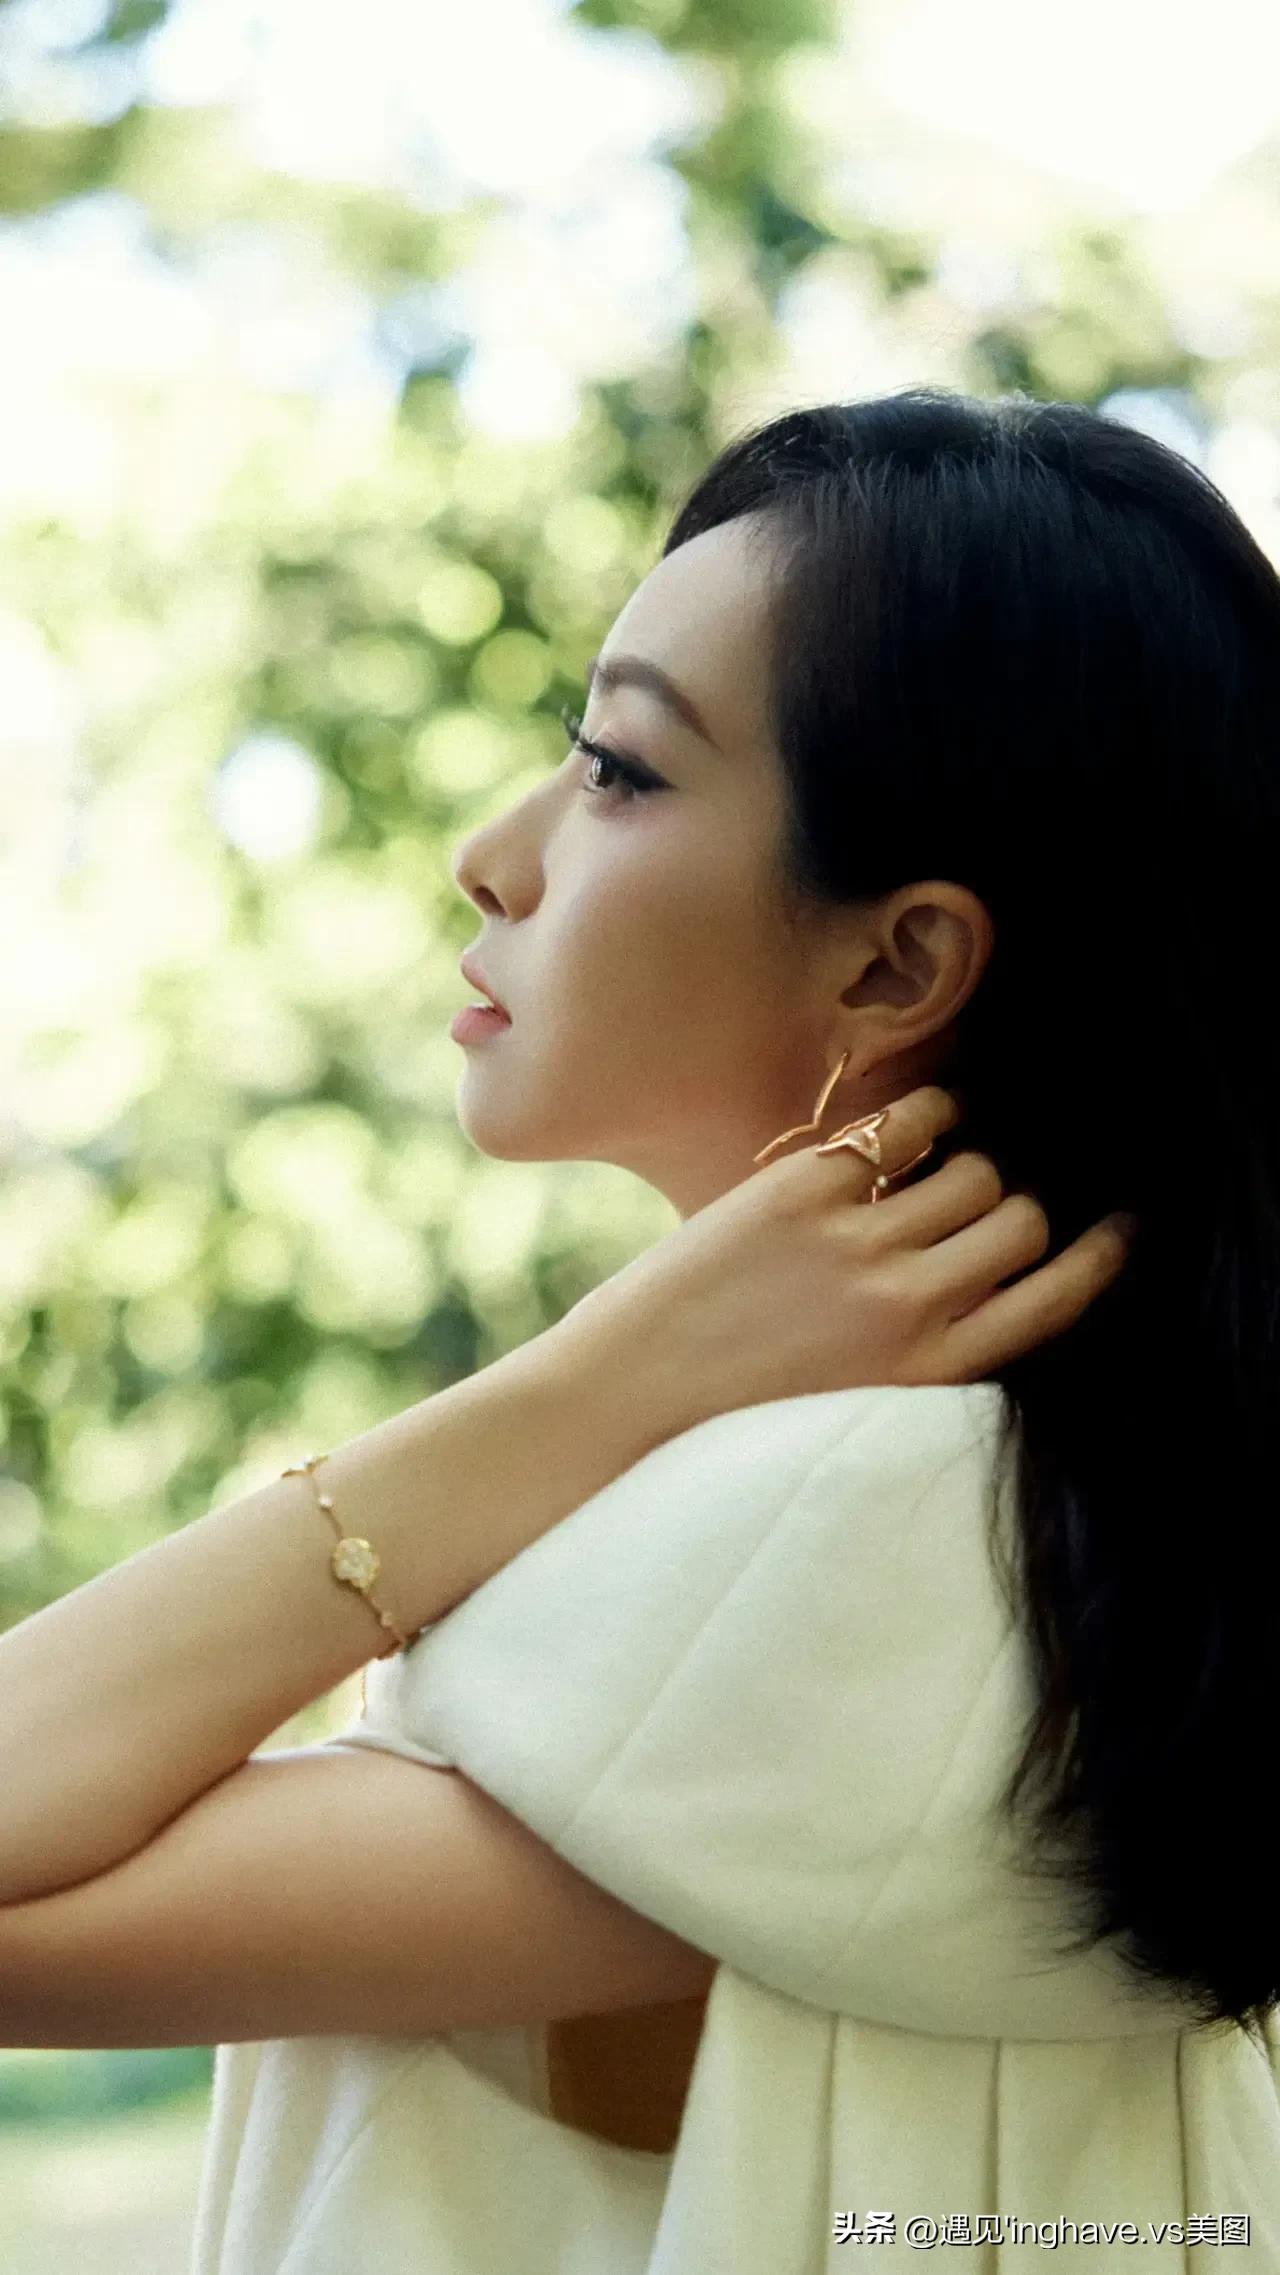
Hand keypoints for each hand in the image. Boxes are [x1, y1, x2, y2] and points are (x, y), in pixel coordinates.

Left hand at [553, 1086, 1135, 1436]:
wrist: (635, 1395)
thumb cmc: (746, 1401)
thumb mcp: (862, 1395)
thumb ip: (928, 1339)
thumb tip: (988, 1260)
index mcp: (929, 1371)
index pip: (1055, 1300)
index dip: (1099, 1257)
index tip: (1118, 1228)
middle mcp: (909, 1307)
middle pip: (1023, 1221)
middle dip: (1019, 1207)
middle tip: (993, 1202)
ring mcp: (860, 1245)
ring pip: (973, 1171)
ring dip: (968, 1166)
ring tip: (944, 1168)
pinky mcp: (808, 1192)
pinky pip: (904, 1128)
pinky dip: (927, 1116)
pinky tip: (924, 1119)